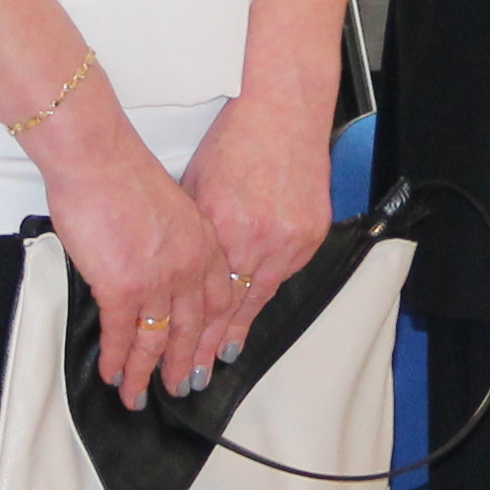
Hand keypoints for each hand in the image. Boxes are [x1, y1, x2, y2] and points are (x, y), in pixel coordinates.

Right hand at [35, 136, 226, 411]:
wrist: (97, 157)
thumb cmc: (123, 174)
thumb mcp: (171, 207)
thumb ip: (175, 243)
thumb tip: (162, 271)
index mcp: (204, 243)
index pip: (217, 302)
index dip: (211, 334)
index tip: (206, 356)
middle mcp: (189, 266)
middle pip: (191, 329)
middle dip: (183, 364)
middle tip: (180, 388)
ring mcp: (158, 279)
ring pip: (155, 340)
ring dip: (145, 373)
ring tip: (138, 395)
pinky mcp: (122, 287)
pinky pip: (121, 335)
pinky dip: (116, 358)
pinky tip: (112, 374)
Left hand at [178, 88, 333, 368]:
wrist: (285, 111)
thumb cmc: (235, 142)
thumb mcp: (197, 188)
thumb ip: (192, 235)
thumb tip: (177, 271)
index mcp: (226, 229)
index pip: (206, 297)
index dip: (191, 334)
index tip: (178, 362)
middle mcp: (261, 240)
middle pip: (234, 307)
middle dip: (211, 346)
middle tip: (193, 378)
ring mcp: (291, 237)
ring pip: (262, 294)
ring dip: (239, 325)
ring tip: (220, 356)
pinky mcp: (312, 231)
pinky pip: (286, 270)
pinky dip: (265, 288)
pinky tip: (251, 309)